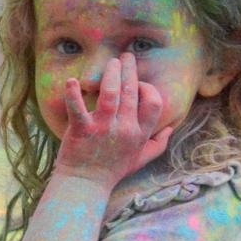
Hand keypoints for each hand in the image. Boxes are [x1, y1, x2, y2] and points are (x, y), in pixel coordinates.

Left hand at [53, 53, 169, 186]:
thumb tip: (169, 129)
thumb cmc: (112, 171)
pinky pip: (77, 109)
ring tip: (112, 62)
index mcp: (139, 134)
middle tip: (126, 56)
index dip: (148, 89)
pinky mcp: (81, 131)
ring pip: (111, 95)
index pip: (153, 103)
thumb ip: (158, 144)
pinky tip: (71, 81)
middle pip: (131, 93)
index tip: (138, 83)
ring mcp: (103, 129)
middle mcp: (124, 129)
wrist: (85, 184)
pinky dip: (73, 94)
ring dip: (112, 75)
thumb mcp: (141, 160)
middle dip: (130, 71)